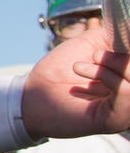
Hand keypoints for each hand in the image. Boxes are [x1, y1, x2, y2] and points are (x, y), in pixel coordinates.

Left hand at [21, 20, 129, 138]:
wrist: (32, 93)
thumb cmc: (60, 71)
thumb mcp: (93, 43)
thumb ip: (118, 35)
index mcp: (129, 76)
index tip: (124, 32)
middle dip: (123, 57)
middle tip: (96, 53)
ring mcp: (128, 109)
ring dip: (114, 64)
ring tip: (82, 64)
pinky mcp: (117, 119)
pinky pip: (128, 93)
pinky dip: (108, 76)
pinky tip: (82, 70)